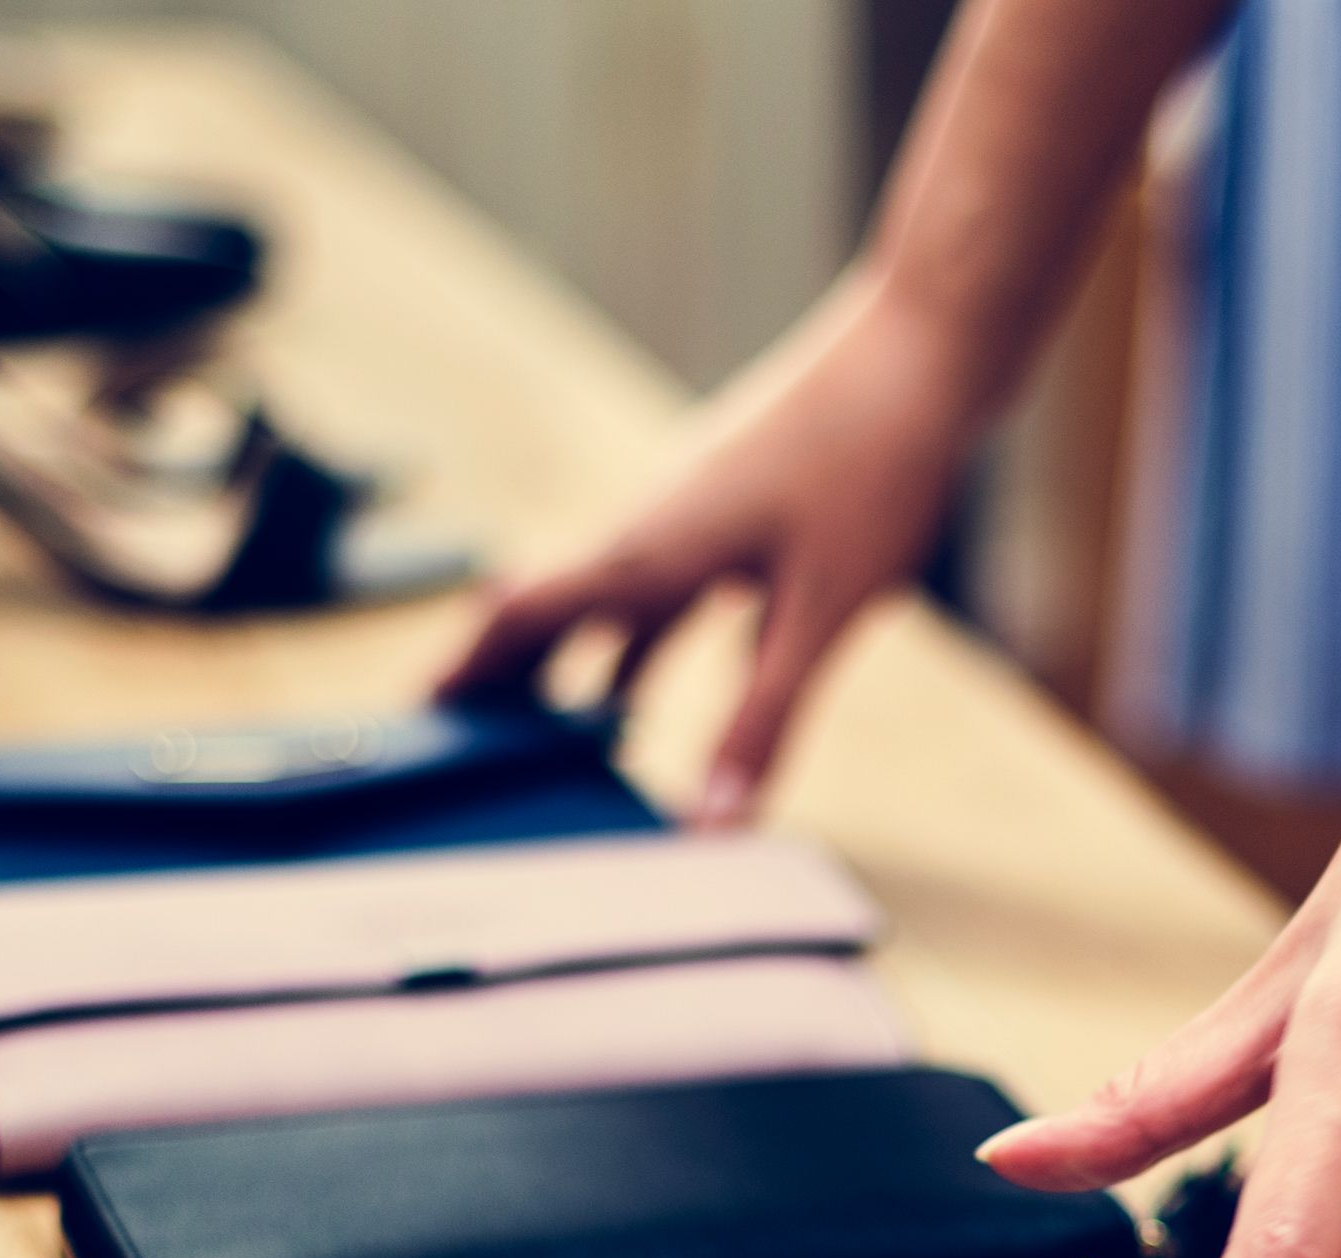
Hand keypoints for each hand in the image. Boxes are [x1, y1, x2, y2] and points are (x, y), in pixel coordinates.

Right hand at [439, 287, 983, 824]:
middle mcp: (655, 524)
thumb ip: (766, 720)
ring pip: (614, 603)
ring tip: (562, 738)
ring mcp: (695, 508)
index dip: (469, 668)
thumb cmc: (877, 464)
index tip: (417, 716)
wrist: (923, 346)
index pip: (527, 614)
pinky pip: (666, 587)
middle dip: (512, 681)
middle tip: (469, 746)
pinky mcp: (736, 502)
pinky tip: (656, 686)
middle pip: (556, 612)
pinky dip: (644, 642)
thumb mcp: (825, 612)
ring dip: (583, 670)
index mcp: (654, 550)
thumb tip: (714, 827)